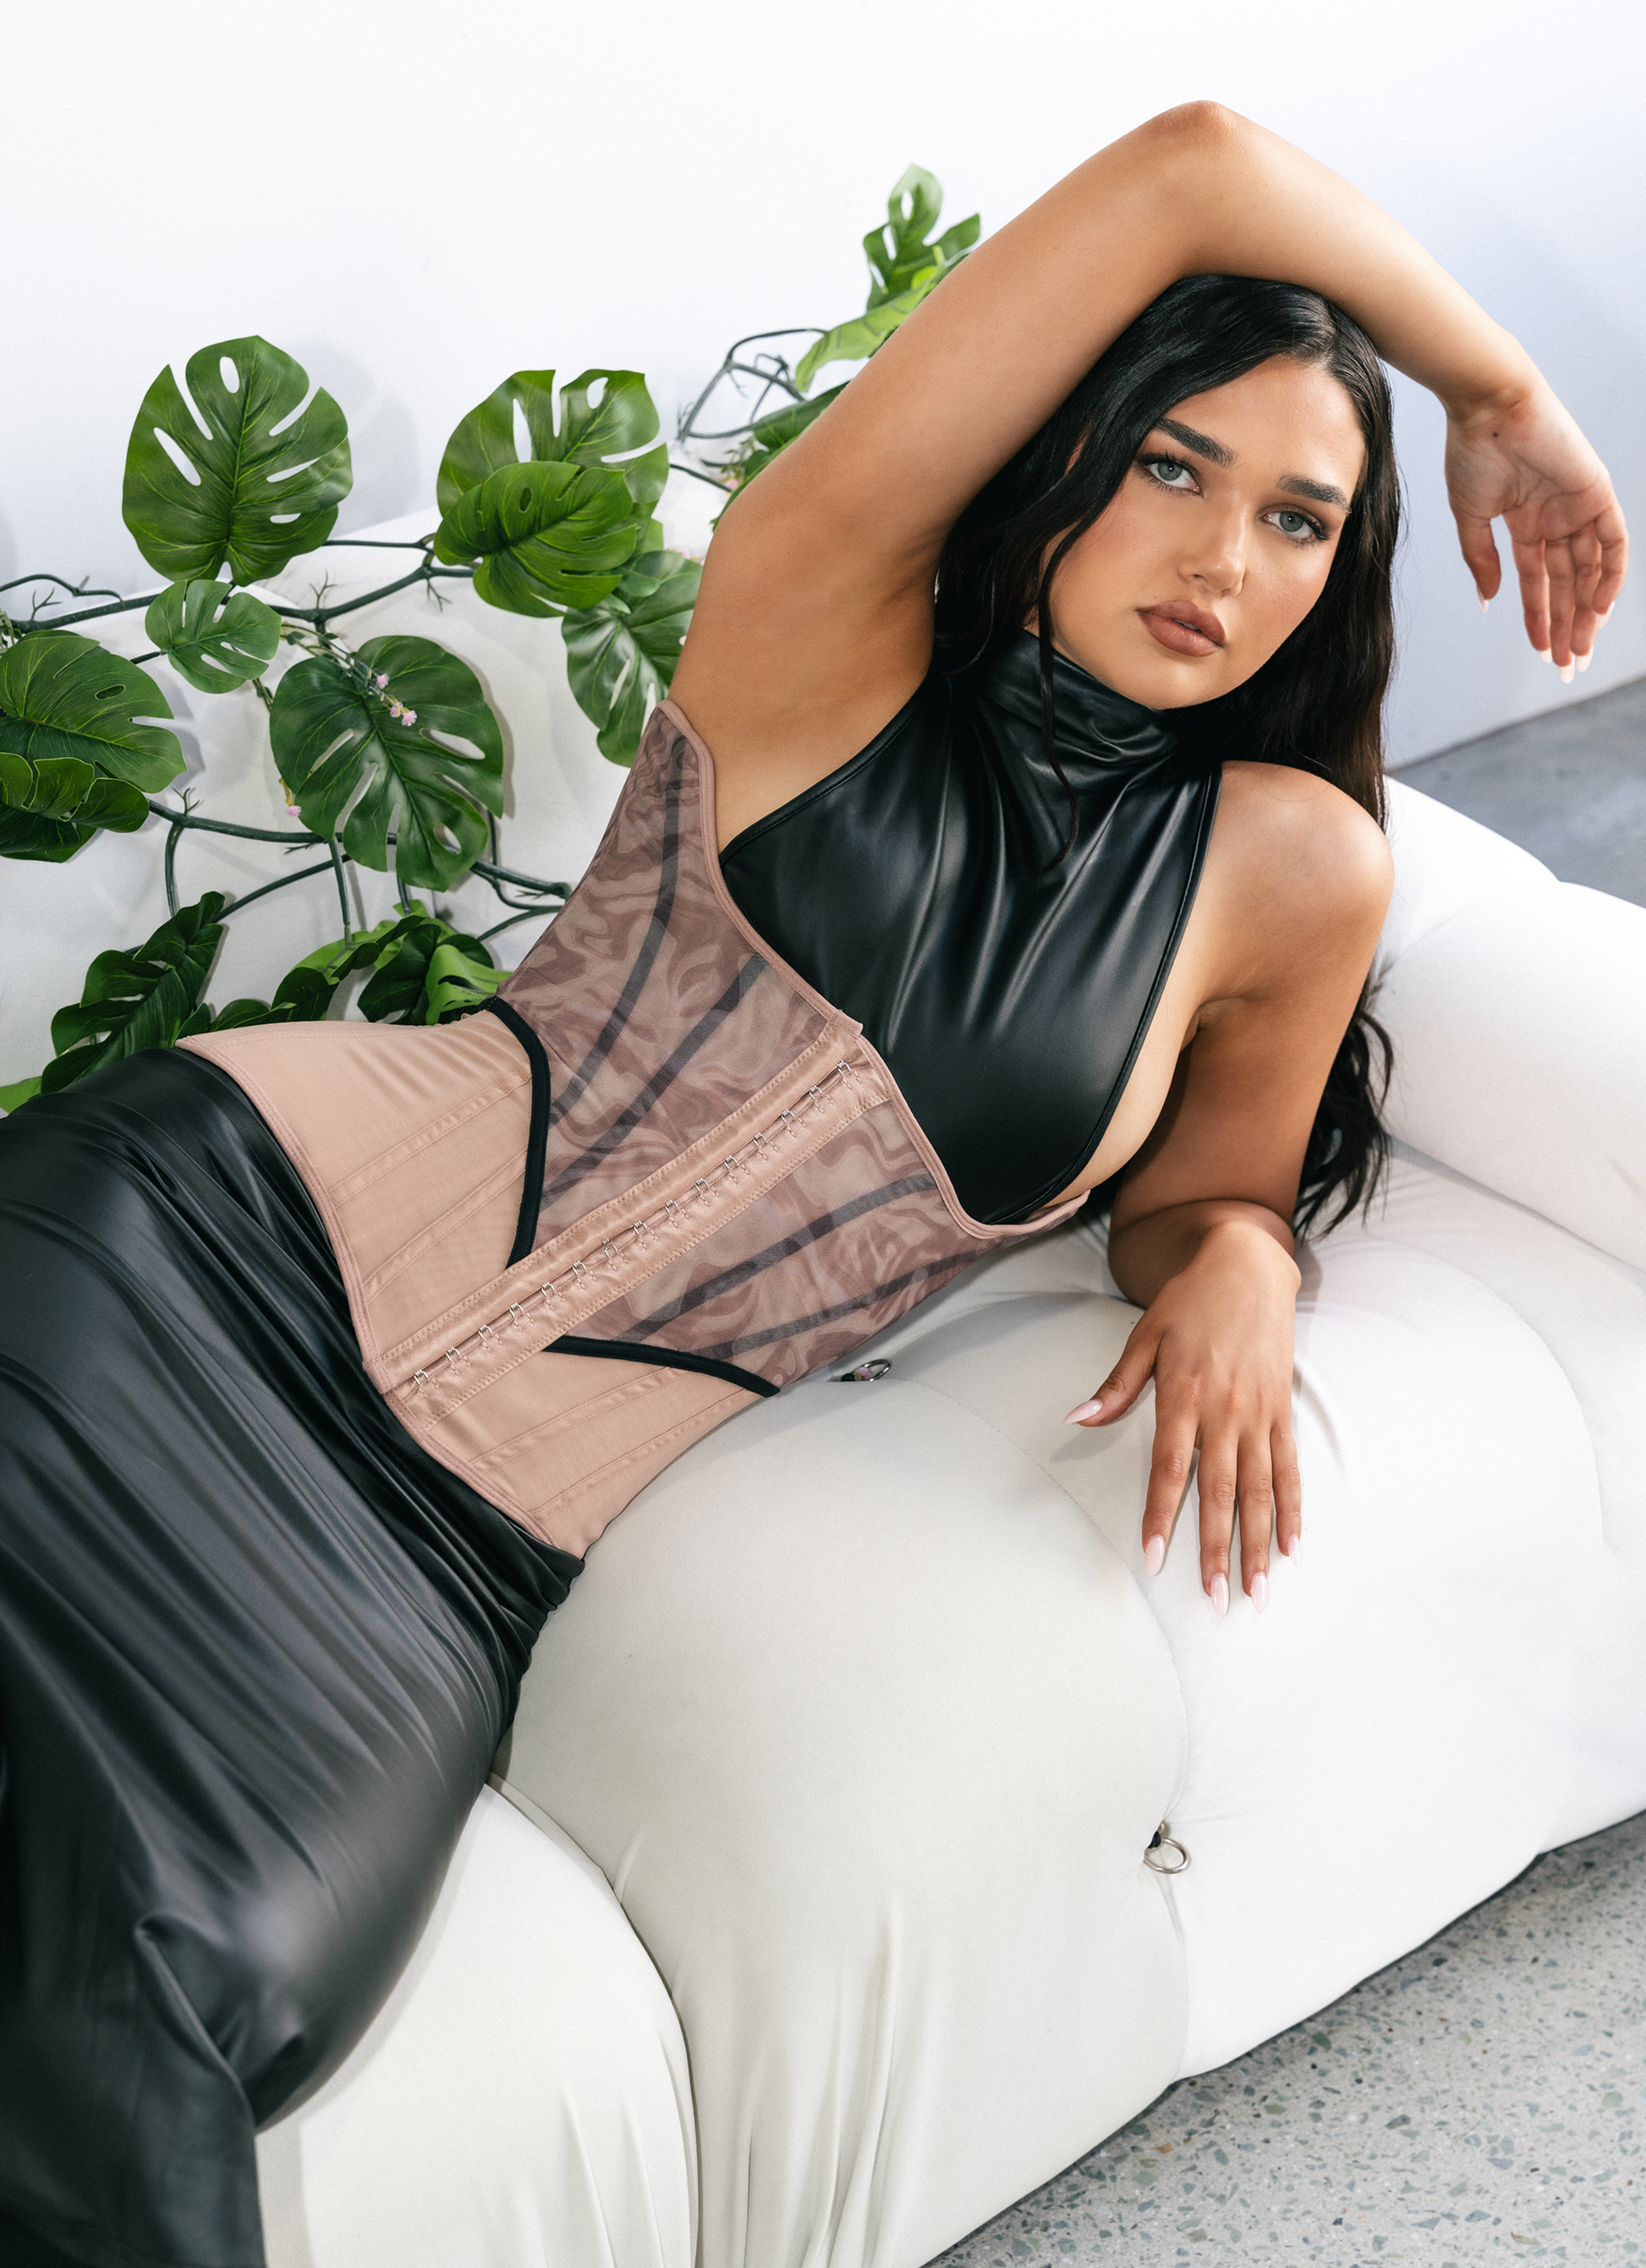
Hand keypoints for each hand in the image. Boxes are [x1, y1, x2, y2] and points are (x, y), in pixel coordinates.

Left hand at [1065, 1219, 1301, 1613]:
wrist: (1250, 1265)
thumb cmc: (1190, 1301)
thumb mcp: (1145, 1334)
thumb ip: (1117, 1385)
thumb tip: (1077, 1417)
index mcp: (1185, 1394)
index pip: (1172, 1468)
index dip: (1163, 1515)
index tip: (1155, 1558)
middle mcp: (1227, 1411)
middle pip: (1221, 1492)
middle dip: (1217, 1549)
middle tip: (1216, 1599)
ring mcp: (1260, 1413)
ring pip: (1261, 1490)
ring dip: (1259, 1544)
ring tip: (1258, 1592)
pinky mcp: (1283, 1410)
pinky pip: (1290, 1468)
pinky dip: (1292, 1509)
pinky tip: (1294, 1548)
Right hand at [1445, 382, 1628, 670]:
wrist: (1489, 407)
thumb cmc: (1473, 451)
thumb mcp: (1470, 516)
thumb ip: (1480, 559)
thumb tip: (1488, 600)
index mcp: (1526, 522)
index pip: (1539, 581)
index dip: (1540, 618)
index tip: (1540, 652)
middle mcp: (1557, 518)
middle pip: (1568, 583)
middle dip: (1567, 625)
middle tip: (1565, 665)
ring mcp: (1578, 506)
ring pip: (1590, 570)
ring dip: (1586, 611)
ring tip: (1578, 648)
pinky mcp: (1597, 492)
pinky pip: (1613, 542)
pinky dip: (1609, 576)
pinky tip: (1599, 609)